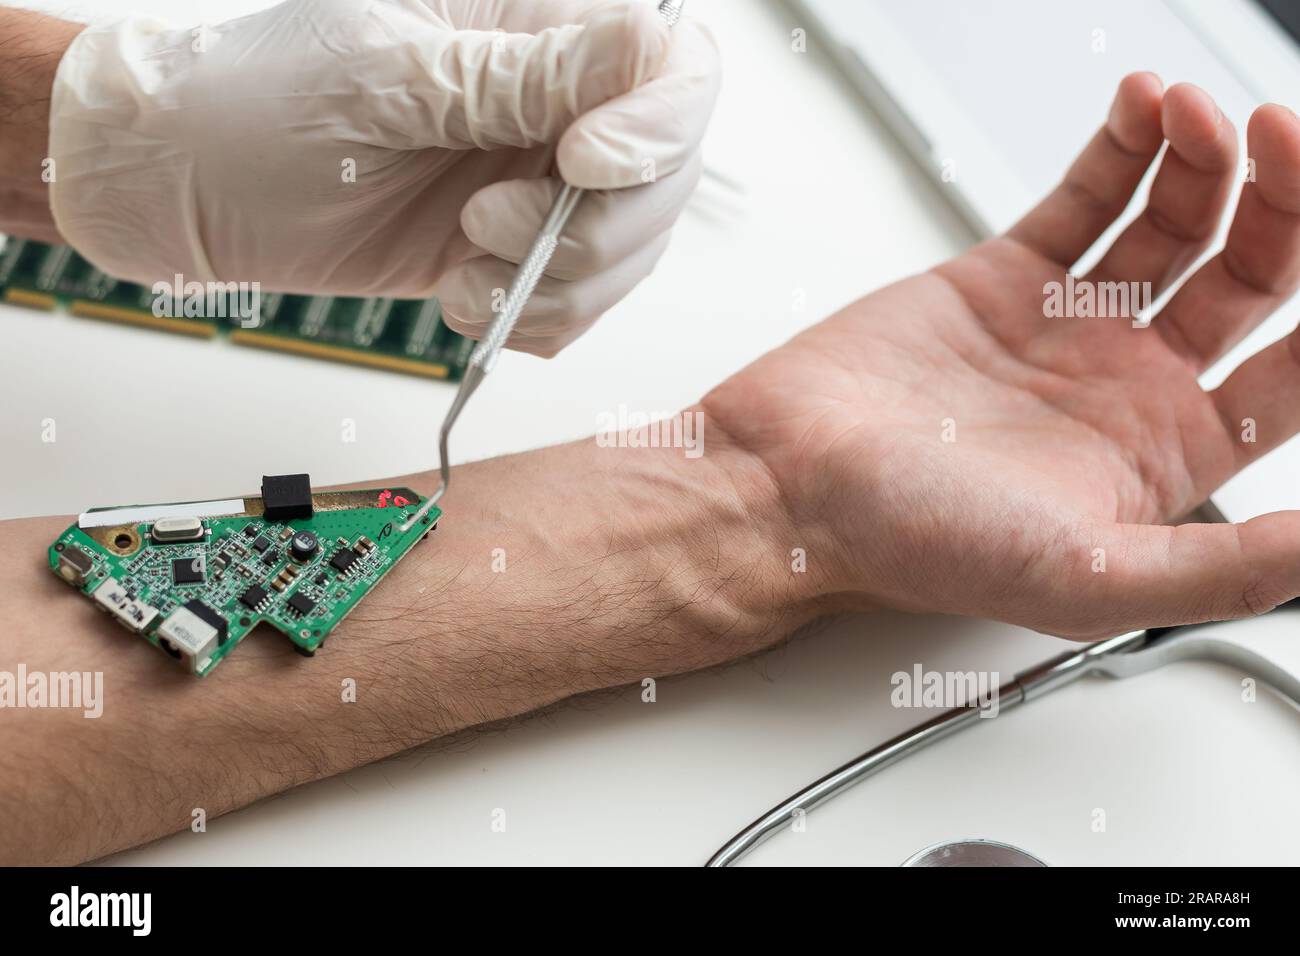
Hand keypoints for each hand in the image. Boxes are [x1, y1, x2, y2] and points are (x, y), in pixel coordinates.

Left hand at [47, 0, 719, 355]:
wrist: (190, 188)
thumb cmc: (257, 104)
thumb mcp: (386, 75)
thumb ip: (520, 76)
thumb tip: (646, 54)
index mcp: (532, 23)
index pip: (670, 63)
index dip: (656, 125)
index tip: (579, 165)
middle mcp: (553, 103)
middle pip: (666, 175)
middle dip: (591, 229)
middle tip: (486, 230)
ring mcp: (540, 182)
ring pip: (631, 252)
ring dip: (555, 286)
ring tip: (461, 269)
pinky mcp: (517, 251)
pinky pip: (581, 304)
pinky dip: (533, 319)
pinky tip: (463, 295)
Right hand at [703, 74, 1299, 639]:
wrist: (785, 481)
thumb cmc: (908, 542)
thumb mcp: (1084, 582)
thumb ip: (1218, 571)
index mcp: (1160, 459)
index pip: (1291, 375)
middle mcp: (1124, 388)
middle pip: (1249, 275)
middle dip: (1283, 201)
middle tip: (1279, 141)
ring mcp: (1065, 325)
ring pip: (1174, 221)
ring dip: (1205, 159)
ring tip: (1194, 115)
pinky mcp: (1003, 278)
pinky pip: (1086, 196)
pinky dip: (1123, 145)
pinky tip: (1141, 109)